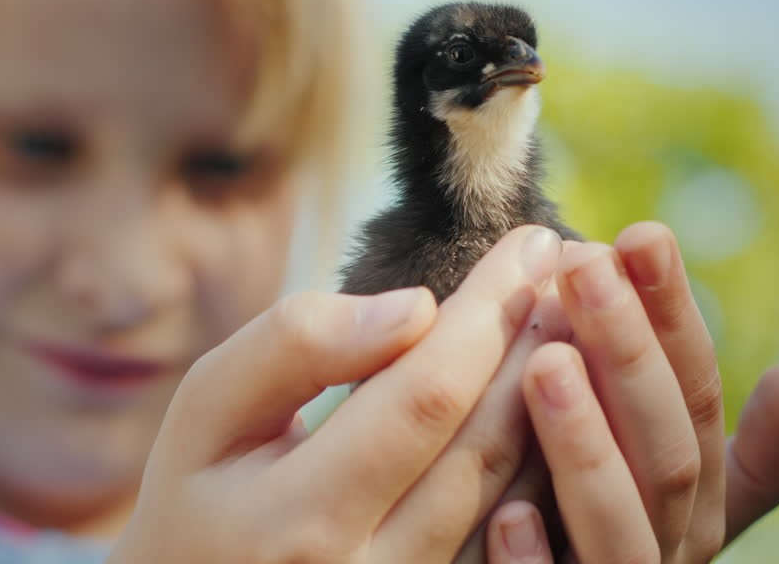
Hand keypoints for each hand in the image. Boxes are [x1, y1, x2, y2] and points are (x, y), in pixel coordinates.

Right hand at [110, 226, 566, 563]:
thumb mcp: (207, 409)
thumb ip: (294, 346)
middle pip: (486, 448)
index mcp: (299, 522)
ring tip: (582, 320)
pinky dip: (546, 465)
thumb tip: (413, 309)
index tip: (528, 245)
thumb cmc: (195, 498)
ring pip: (517, 500)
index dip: (487, 316)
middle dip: (540, 345)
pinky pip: (514, 544)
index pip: (424, 398)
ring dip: (559, 402)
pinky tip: (562, 401)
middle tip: (576, 271)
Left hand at [480, 222, 778, 562]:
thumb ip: (718, 442)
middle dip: (629, 354)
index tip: (638, 234)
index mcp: (697, 501)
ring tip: (546, 363)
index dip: (671, 317)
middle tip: (584, 263)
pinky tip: (508, 514)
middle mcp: (672, 545)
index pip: (695, 397)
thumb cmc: (597, 529)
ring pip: (619, 531)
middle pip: (665, 454)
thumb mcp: (661, 484)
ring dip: (587, 446)